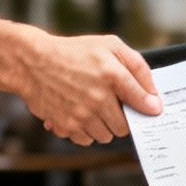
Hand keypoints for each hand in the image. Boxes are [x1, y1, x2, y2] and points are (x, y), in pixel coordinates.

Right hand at [13, 30, 162, 144]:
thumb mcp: (110, 45)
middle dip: (121, 118)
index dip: (148, 107)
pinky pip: (87, 140)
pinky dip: (86, 131)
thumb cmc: (73, 52)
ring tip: (93, 108)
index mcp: (112, 74)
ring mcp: (82, 114)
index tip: (151, 110)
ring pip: (106, 136)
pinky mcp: (67, 125)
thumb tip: (153, 95)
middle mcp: (98, 97)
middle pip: (124, 126)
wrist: (32, 62)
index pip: (142, 101)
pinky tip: (80, 114)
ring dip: (103, 126)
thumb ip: (137, 67)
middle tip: (111, 105)